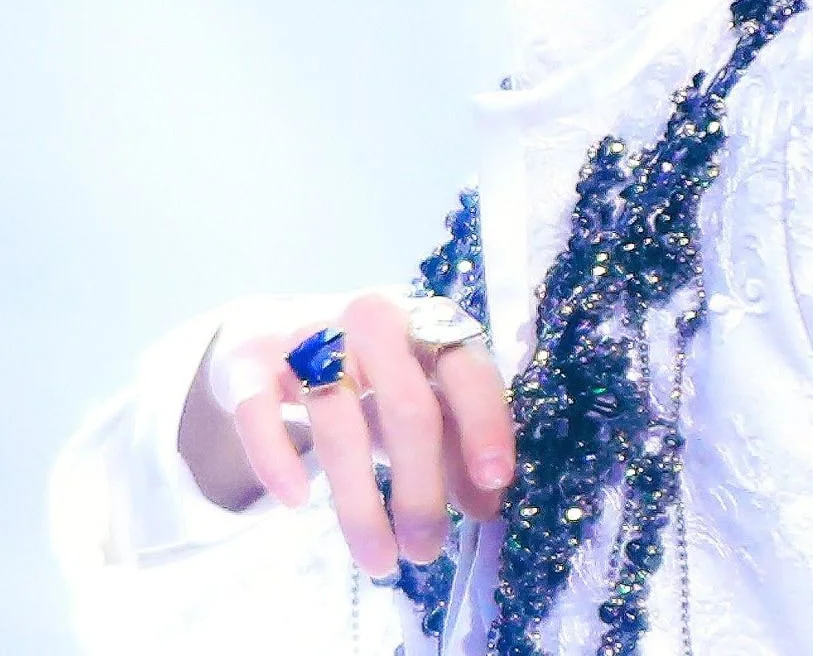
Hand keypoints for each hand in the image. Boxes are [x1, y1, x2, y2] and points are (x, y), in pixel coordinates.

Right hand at [199, 289, 514, 576]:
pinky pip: (260, 410)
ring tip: (380, 560)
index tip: (497, 481)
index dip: (485, 422)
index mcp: (426, 322)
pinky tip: (296, 500)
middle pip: (406, 405)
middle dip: (421, 489)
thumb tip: (485, 504)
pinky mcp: (251, 358)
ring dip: (360, 503)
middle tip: (426, 551)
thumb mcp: (423, 400)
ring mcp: (309, 332)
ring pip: (337, 417)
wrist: (280, 328)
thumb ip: (458, 443)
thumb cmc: (372, 375)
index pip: (465, 366)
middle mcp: (373, 318)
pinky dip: (277, 458)